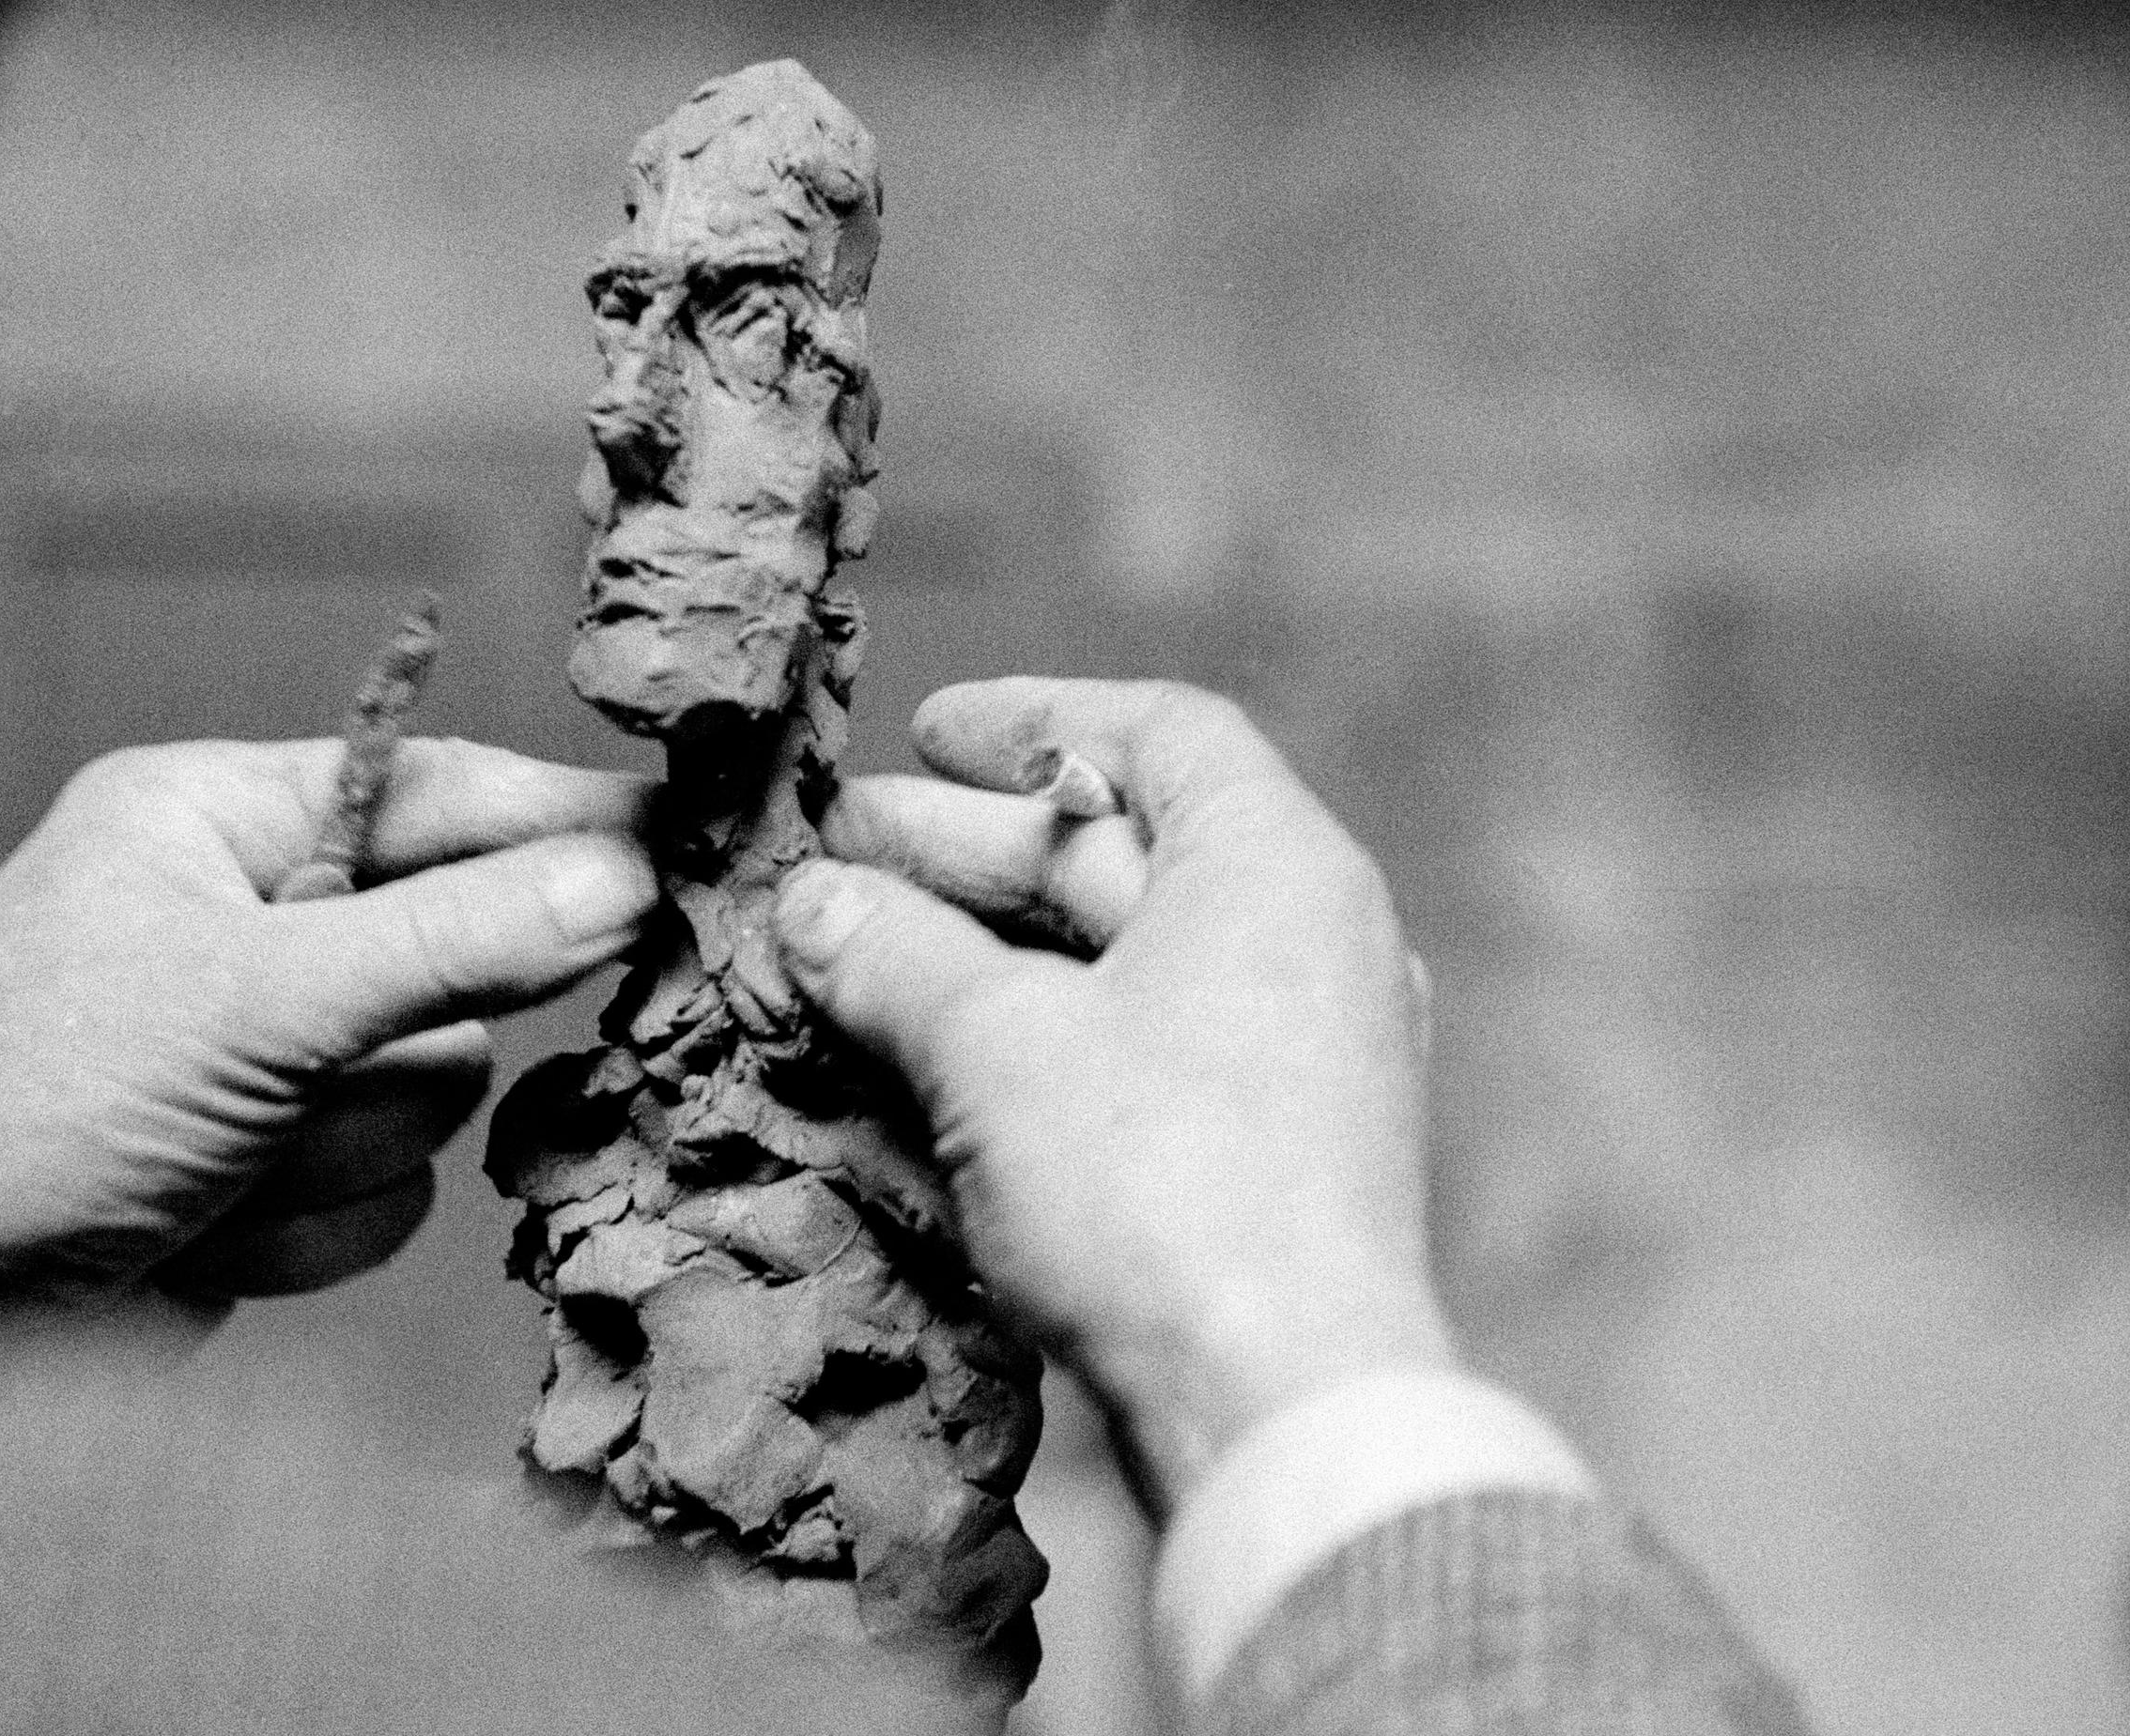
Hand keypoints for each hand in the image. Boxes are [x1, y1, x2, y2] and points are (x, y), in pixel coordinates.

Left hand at [0, 737, 654, 1343]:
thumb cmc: (18, 1115)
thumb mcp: (255, 1002)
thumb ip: (455, 939)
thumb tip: (628, 877)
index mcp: (212, 821)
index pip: (443, 794)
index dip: (565, 827)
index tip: (689, 850)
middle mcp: (241, 926)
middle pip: (460, 963)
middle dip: (390, 1047)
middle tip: (318, 1068)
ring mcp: (253, 1061)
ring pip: (433, 1094)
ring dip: (341, 1150)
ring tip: (220, 1167)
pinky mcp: (259, 1175)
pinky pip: (388, 1196)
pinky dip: (311, 1228)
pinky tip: (210, 1236)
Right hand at [772, 678, 1454, 1508]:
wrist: (1281, 1406)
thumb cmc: (1161, 1190)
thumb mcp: (998, 1047)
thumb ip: (896, 955)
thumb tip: (814, 904)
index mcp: (1279, 866)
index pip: (1161, 734)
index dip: (1031, 722)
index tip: (925, 733)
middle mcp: (1315, 943)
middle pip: (1129, 850)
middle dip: (972, 852)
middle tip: (833, 857)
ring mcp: (1306, 1056)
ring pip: (1128, 961)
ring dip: (990, 951)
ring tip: (851, 956)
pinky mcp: (1276, 1158)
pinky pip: (1146, 1052)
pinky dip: (1041, 1038)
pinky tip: (931, 1063)